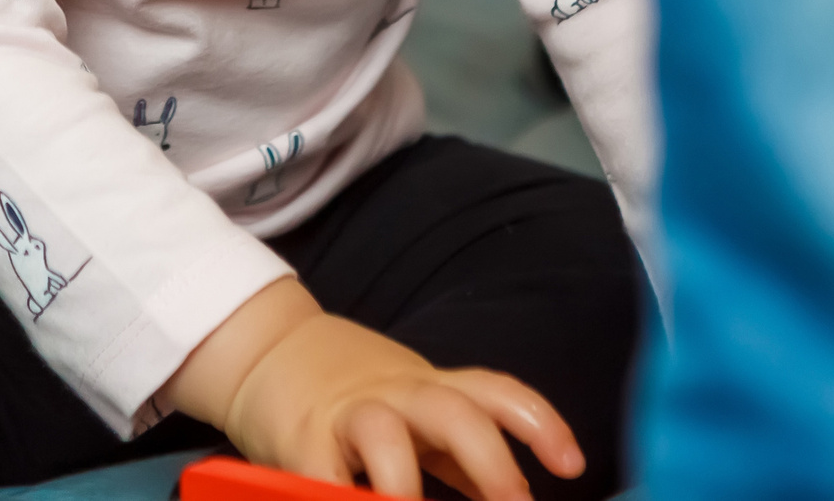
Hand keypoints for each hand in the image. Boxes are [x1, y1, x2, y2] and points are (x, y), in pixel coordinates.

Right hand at [166, 281, 584, 499]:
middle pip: (453, 412)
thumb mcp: (413, 415)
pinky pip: (320, 474)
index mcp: (429, 390)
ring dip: (403, 486)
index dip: (538, 422)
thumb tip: (513, 497)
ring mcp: (346, 415)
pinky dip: (337, 495)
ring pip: (383, 435)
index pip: (494, 393)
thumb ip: (459, 457)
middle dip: (491, 462)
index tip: (571, 464)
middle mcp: (395, 395)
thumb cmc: (351, 397)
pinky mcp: (300, 440)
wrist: (263, 348)